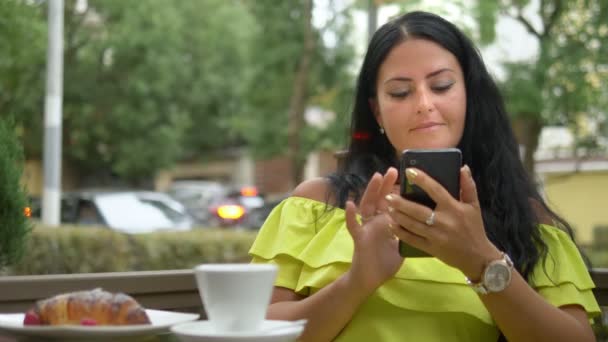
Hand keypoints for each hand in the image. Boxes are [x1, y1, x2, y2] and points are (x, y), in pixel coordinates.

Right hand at [344, 167, 403, 292]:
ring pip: (367, 206)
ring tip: (375, 177)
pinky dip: (351, 216)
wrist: (371, 279)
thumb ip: (409, 232)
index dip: (396, 189)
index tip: (405, 176)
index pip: (392, 202)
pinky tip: (350, 205)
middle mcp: (375, 222)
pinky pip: (353, 226)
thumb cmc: (386, 263)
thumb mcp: (401, 245)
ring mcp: (366, 228)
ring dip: (370, 192)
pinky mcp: (359, 238)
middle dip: (386, 185)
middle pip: (380, 199)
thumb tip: (426, 223)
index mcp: (387, 222)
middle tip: (392, 170)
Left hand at [385, 165, 500, 279]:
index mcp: (454, 208)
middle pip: (418, 210)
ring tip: (387, 208)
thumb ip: (468, 186)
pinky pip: (412, 240)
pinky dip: (400, 233)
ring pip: (412, 225)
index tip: (409, 171)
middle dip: (401, 203)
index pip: (436, 190)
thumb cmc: (474, 228)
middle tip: (388, 196)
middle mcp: (444, 221)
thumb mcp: (474, 206)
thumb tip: (463, 168)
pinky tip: (392, 226)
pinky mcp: (431, 248)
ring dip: (398, 216)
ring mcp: (436, 236)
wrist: (477, 257)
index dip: (422, 180)